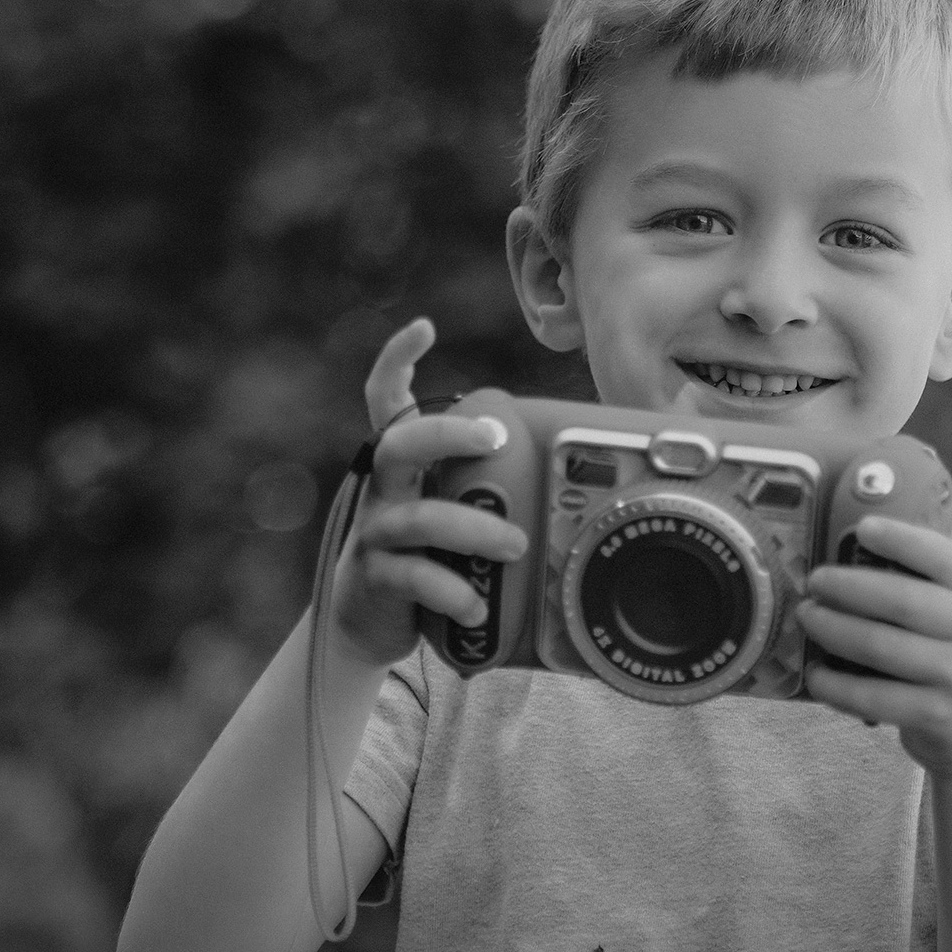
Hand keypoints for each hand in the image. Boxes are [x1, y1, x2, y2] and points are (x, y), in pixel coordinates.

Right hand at [330, 318, 528, 666]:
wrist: (372, 624)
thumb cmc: (429, 555)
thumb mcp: (456, 514)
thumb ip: (493, 491)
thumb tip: (579, 476)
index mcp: (405, 468)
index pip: (387, 402)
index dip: (397, 361)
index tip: (423, 327)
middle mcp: (384, 491)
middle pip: (400, 443)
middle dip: (447, 433)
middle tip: (496, 439)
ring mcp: (375, 535)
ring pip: (417, 517)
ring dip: (472, 528)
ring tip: (515, 545)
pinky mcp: (375, 580)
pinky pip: (411, 578)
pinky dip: (452, 592)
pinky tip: (479, 607)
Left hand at [797, 517, 951, 779]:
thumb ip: (931, 578)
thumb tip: (859, 540)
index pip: (943, 556)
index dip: (901, 539)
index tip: (863, 528)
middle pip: (901, 600)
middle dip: (847, 586)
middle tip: (814, 581)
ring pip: (880, 646)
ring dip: (832, 629)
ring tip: (806, 616)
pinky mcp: (936, 714)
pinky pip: (872, 696)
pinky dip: (835, 685)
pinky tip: (815, 674)